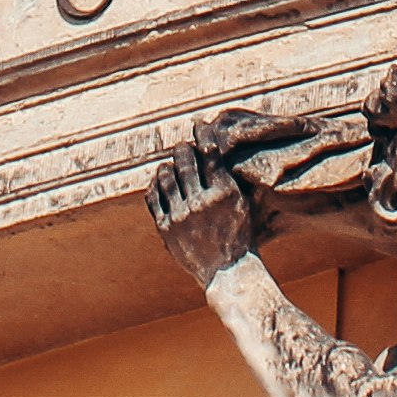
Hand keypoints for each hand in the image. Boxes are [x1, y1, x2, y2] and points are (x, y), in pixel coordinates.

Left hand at [148, 120, 260, 281]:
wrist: (226, 270)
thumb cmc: (239, 234)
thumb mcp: (242, 203)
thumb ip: (230, 178)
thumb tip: (220, 150)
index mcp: (223, 193)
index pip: (209, 153)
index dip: (202, 135)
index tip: (199, 125)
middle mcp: (201, 202)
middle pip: (185, 161)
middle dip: (183, 148)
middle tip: (183, 146)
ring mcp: (181, 216)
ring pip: (166, 176)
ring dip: (168, 165)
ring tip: (171, 164)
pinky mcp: (166, 228)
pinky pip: (154, 197)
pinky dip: (156, 184)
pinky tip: (161, 181)